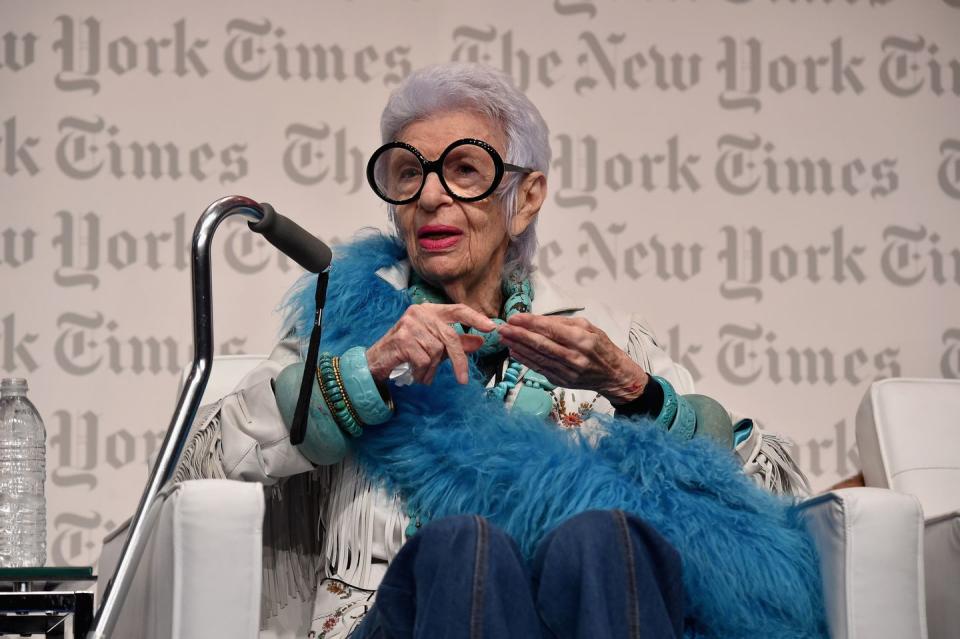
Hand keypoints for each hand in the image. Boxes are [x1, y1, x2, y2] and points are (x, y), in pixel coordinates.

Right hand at [366, 304, 497, 384]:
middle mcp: (420, 312)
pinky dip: (422, 372)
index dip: (475, 318)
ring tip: (422, 371)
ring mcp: (410, 324)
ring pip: (436, 351)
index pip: (458, 310)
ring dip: (431, 368)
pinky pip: (424, 360)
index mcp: (430, 310)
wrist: (378, 361)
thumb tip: (481, 340)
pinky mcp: (402, 339)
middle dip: (458, 360)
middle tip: (462, 380)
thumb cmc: (409, 351)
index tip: (491, 328)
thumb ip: (458, 342)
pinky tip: (414, 372)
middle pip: (450, 337)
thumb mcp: (435, 346)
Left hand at [497, 313, 649, 403]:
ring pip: (537, 357)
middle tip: (502, 328)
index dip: (530, 323)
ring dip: (517, 347)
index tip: (514, 317)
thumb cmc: (602, 348)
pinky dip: (525, 360)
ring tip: (504, 338)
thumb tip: (538, 320)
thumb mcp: (589, 328)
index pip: (550, 329)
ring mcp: (567, 372)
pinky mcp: (561, 381)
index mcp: (582, 340)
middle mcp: (574, 357)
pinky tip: (514, 352)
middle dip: (518, 335)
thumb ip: (564, 323)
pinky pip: (539, 369)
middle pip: (540, 344)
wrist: (614, 375)